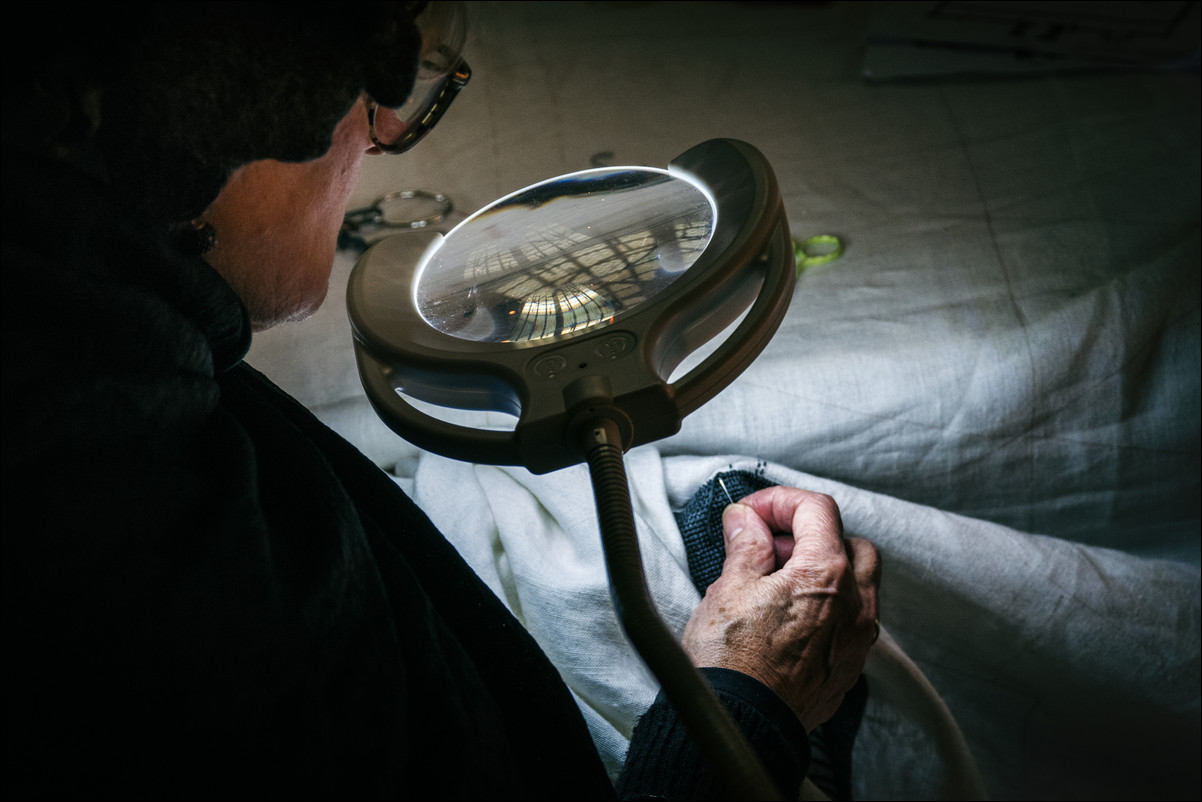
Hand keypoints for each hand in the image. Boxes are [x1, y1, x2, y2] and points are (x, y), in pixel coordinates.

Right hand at [681, 486, 879, 732]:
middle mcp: (856, 604)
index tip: (752, 513)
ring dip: (826, 571)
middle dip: (811, 534)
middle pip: (851, 544)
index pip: (817, 510)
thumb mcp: (729, 587)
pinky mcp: (849, 668)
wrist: (741, 726)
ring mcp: (858, 640)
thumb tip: (747, 520)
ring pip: (860, 585)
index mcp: (827, 574)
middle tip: (769, 546)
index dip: (780, 501)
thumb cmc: (732, 661)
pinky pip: (852, 623)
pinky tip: (789, 617)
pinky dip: (829, 607)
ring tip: (779, 582)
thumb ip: (747, 545)